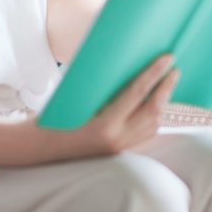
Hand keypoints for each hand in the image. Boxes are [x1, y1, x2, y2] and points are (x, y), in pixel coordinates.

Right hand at [15, 55, 178, 161]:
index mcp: (104, 125)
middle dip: (166, 89)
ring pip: (152, 125)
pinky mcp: (118, 152)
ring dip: (162, 103)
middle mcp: (116, 141)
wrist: (36, 149)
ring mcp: (118, 149)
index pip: (137, 93)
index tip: (167, 59)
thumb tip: (129, 65)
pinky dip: (152, 116)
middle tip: (174, 70)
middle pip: (153, 112)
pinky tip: (155, 103)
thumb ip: (105, 88)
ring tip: (167, 84)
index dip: (154, 74)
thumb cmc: (53, 116)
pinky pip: (144, 133)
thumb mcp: (77, 98)